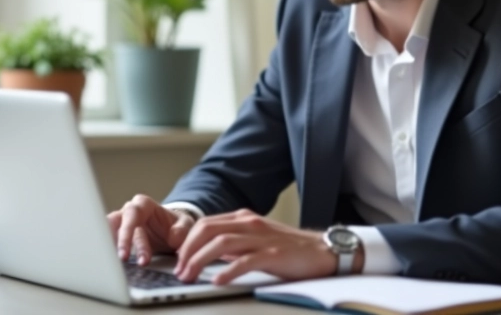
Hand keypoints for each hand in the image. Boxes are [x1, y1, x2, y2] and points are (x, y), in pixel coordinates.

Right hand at [107, 194, 196, 264]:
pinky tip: (110, 266)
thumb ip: (182, 229)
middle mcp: (129, 212)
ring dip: (110, 248)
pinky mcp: (119, 237)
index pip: (132, 214)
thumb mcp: (186, 224)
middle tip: (121, 260)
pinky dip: (109, 253)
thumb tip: (173, 238)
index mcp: (144, 205)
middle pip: (115, 223)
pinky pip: (109, 243)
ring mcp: (122, 225)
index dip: (127, 232)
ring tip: (114, 265)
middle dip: (117, 242)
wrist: (174, 232)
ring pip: (108, 232)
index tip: (127, 253)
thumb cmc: (177, 225)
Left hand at [174, 209, 362, 284]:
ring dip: (200, 260)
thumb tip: (210, 254)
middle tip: (179, 271)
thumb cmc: (290, 249)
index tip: (177, 260)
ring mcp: (261, 238)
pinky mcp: (273, 255)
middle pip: (208, 230)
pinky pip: (245, 261)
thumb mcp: (257, 240)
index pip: (205, 224)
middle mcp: (250, 224)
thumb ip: (235, 244)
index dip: (187, 242)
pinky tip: (217, 281)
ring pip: (221, 244)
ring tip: (190, 276)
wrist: (323, 251)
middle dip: (188, 251)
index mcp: (244, 218)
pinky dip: (227, 271)